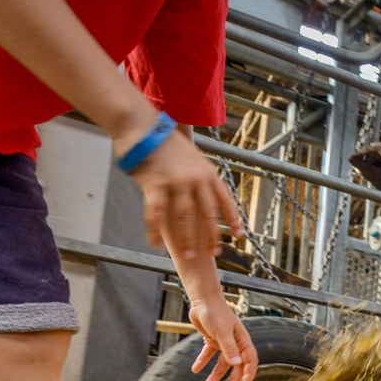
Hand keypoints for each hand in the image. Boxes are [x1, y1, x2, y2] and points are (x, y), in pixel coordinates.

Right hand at [126, 128, 243, 263]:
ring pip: (185, 218)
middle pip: (208, 213)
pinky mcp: (156, 185)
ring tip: (187, 255)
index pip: (225, 199)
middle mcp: (196, 178)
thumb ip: (197, 176)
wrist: (141, 125)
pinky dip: (155, 231)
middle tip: (212, 254)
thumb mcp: (191, 156)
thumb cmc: (164, 141)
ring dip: (186, 239)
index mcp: (208, 172)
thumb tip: (199, 195)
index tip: (239, 235)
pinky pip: (157, 215)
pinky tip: (155, 244)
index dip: (233, 218)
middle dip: (212, 236)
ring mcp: (177, 182)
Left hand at [185, 288, 257, 380]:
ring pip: (222, 362)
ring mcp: (223, 341)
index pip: (250, 360)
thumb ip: (229, 349)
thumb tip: (237, 365)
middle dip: (232, 378)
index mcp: (242, 340)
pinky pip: (208, 354)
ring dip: (216, 373)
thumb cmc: (216, 313)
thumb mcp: (223, 332)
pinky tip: (196, 369)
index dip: (249, 373)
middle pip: (237, 364)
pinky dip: (203, 361)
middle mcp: (235, 342)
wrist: (202, 300)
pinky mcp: (211, 339)